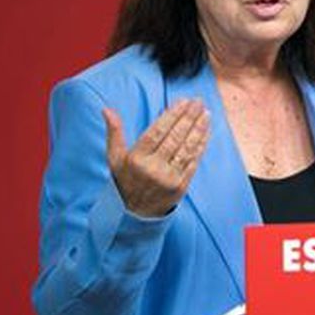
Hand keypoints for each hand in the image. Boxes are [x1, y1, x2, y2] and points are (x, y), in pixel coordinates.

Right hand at [102, 99, 211, 217]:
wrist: (134, 213)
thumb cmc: (124, 180)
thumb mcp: (114, 158)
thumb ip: (114, 132)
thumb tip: (107, 109)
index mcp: (136, 159)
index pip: (157, 132)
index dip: (172, 115)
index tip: (184, 101)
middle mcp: (153, 169)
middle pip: (175, 138)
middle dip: (189, 118)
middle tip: (198, 102)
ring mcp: (168, 179)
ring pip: (187, 149)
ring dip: (199, 129)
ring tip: (206, 113)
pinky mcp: (180, 187)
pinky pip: (193, 162)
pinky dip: (201, 146)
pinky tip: (206, 132)